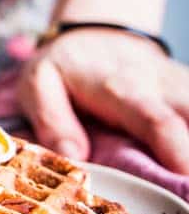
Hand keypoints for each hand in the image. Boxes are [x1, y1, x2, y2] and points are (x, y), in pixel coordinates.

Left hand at [17, 29, 188, 174]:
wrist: (93, 37)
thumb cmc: (65, 67)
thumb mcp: (39, 82)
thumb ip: (51, 118)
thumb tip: (73, 156)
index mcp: (121, 90)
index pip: (155, 120)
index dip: (175, 149)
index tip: (184, 176)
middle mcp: (160, 88)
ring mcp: (180, 89)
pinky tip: (187, 161)